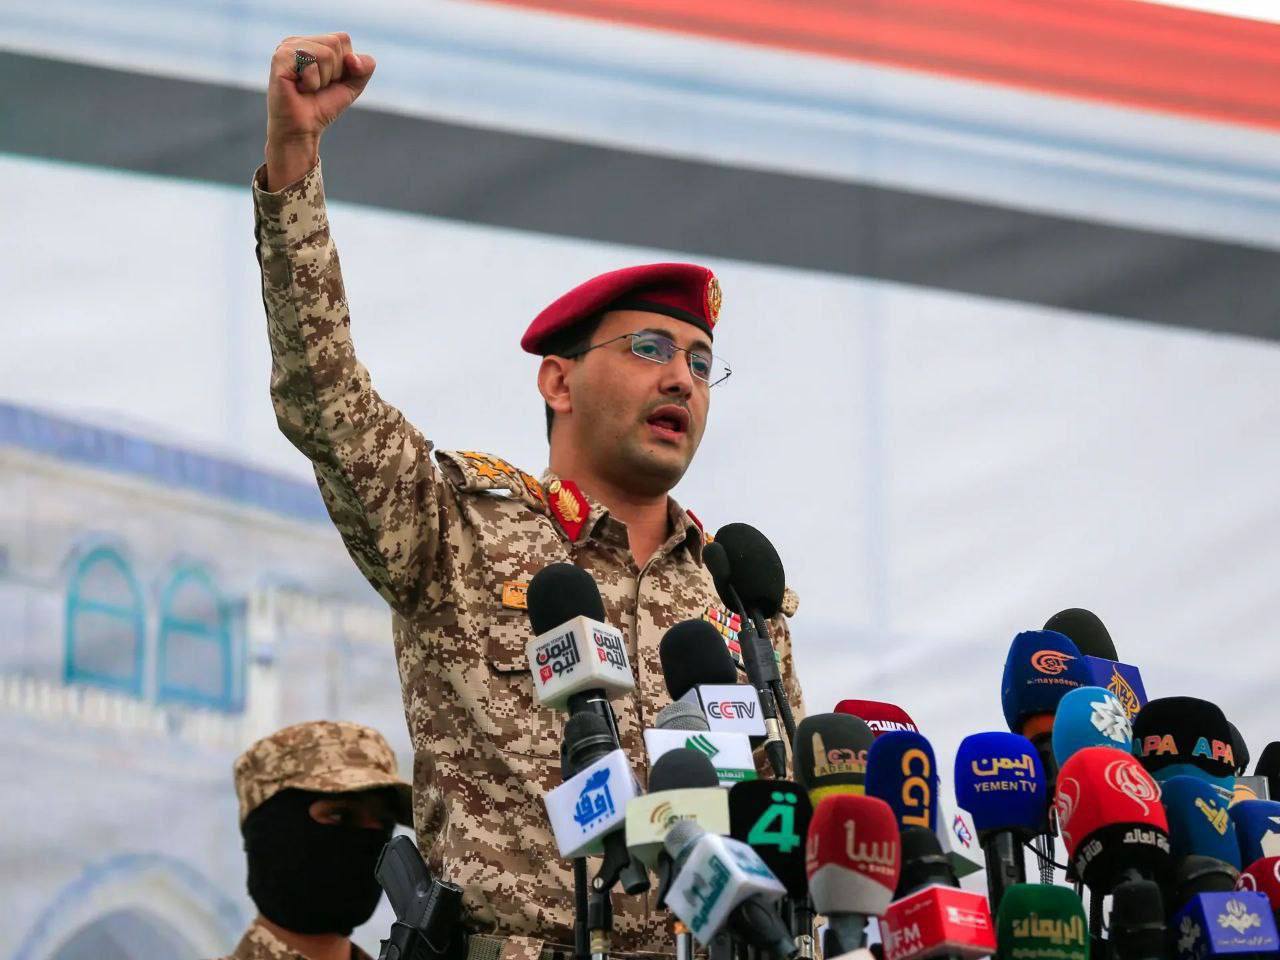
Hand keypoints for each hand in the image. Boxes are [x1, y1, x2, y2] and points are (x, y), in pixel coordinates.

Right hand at [264, 32, 375, 189]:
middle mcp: (297, 41)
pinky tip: (299, 88)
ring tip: (308, 87)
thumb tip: (352, 58)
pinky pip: (310, 63)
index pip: (343, 39)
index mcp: (312, 42)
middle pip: (335, 43)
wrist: (303, 129)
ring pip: (325, 53)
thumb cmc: (323, 106)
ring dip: (323, 78)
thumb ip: (364, 67)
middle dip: (334, 72)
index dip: (345, 65)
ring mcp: (286, 48)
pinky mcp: (280, 58)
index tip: (330, 81)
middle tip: (317, 86)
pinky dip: (312, 82)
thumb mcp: (352, 85)